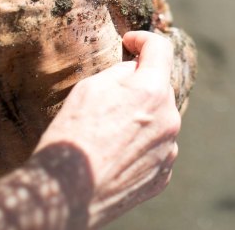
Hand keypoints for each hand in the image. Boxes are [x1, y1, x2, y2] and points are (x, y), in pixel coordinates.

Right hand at [35, 30, 181, 226]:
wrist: (66, 194)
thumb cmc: (72, 137)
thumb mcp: (89, 89)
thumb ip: (120, 73)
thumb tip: (135, 69)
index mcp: (152, 91)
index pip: (160, 49)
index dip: (143, 39)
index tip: (130, 42)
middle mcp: (169, 119)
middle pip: (160, 88)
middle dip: (140, 85)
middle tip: (109, 97)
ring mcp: (169, 150)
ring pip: (160, 120)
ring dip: (142, 118)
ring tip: (108, 132)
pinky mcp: (162, 176)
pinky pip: (157, 150)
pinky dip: (142, 146)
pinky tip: (115, 154)